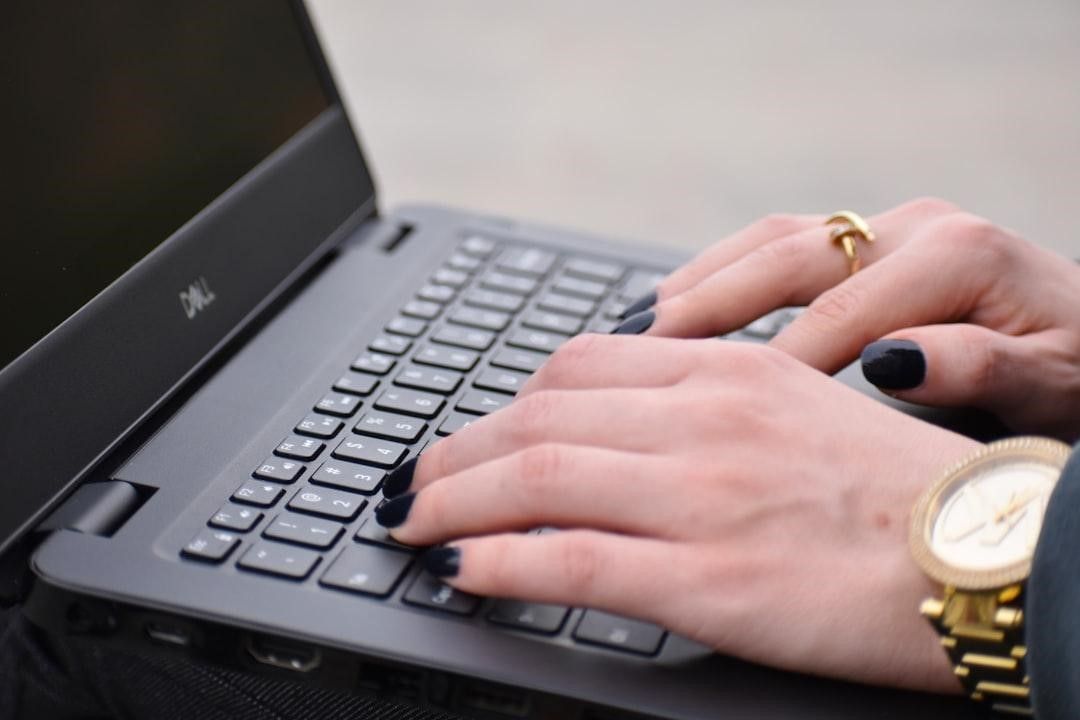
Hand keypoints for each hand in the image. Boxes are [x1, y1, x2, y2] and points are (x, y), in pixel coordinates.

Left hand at [381, 335, 980, 691]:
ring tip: (412, 523)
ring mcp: (702, 497)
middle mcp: (704, 420)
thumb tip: (613, 420)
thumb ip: (700, 402)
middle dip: (455, 451)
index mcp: (725, 371)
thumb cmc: (890, 488)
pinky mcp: (708, 579)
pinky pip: (570, 560)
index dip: (501, 404)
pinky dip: (499, 561)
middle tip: (413, 479)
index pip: (574, 368)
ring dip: (452, 501)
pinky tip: (462, 569)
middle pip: (537, 417)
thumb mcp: (792, 407)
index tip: (470, 433)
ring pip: (536, 479)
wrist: (988, 553)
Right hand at [626, 198, 1079, 438]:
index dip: (775, 366)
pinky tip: (681, 307)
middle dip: (709, 305)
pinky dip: (723, 274)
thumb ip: (983, 369)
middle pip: (788, 256)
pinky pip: (781, 247)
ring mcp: (888, 228)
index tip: (715, 413)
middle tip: (641, 350)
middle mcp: (915, 228)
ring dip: (701, 281)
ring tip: (636, 326)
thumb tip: (892, 360)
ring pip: (772, 241)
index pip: (843, 314)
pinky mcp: (871, 242)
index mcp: (959, 257)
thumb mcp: (1056, 385)